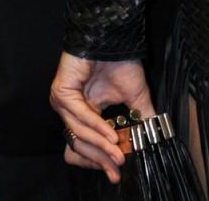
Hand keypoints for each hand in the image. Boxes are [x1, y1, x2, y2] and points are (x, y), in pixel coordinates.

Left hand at [50, 52, 153, 182]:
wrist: (114, 37)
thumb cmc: (121, 62)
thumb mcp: (134, 98)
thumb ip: (138, 122)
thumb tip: (147, 145)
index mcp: (85, 113)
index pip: (86, 145)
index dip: (100, 160)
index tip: (117, 172)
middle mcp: (71, 110)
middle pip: (80, 145)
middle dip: (101, 159)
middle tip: (118, 168)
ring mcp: (63, 102)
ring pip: (79, 134)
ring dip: (101, 145)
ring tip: (119, 152)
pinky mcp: (61, 92)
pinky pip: (79, 116)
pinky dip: (97, 127)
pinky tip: (111, 134)